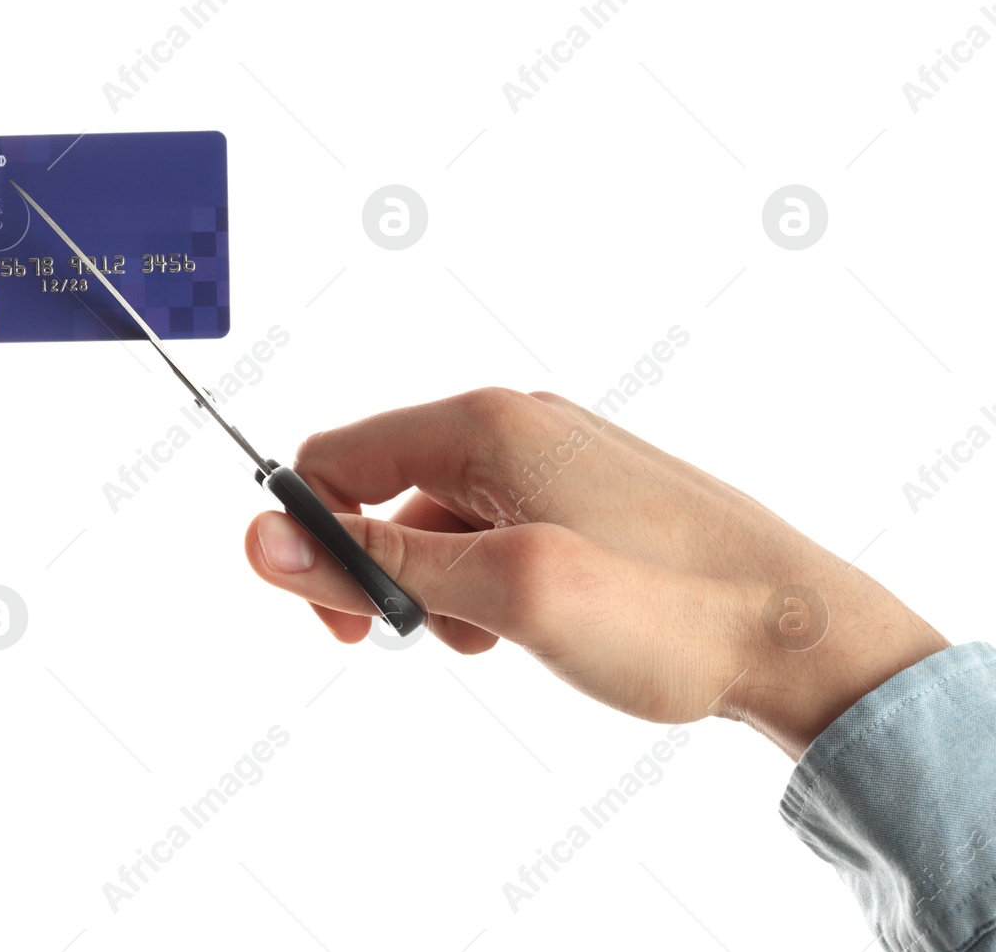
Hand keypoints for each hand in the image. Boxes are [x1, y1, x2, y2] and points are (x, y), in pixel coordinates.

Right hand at [244, 389, 948, 757]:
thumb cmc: (671, 612)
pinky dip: (482, 582)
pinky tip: (519, 626)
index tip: (340, 618)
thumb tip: (258, 538)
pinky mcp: (583, 495)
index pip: (336, 456)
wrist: (807, 638)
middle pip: (382, 486)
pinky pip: (491, 529)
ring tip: (488, 640)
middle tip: (415, 641)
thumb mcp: (507, 594)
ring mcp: (554, 458)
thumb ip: (380, 564)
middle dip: (379, 568)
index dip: (313, 535)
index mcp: (486, 424)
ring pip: (437, 517)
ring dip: (435, 585)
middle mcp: (516, 424)